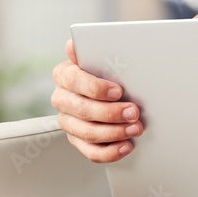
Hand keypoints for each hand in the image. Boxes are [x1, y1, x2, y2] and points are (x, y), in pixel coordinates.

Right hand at [51, 38, 142, 162]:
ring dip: (114, 133)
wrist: (109, 87)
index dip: (97, 88)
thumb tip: (72, 44)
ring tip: (135, 128)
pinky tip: (126, 146)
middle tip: (134, 112)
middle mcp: (61, 98)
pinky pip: (91, 151)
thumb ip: (92, 51)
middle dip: (110, 113)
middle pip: (82, 110)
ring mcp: (68, 121)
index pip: (74, 81)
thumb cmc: (107, 69)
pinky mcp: (77, 139)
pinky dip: (110, 152)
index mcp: (64, 74)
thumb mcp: (101, 57)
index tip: (119, 91)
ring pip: (87, 132)